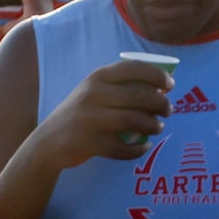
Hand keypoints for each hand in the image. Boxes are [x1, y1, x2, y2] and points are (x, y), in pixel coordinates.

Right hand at [33, 57, 172, 170]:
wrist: (48, 142)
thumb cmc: (79, 114)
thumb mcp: (93, 92)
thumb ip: (118, 87)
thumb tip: (158, 89)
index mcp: (98, 77)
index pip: (135, 69)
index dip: (157, 76)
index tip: (170, 86)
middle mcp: (95, 95)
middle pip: (140, 96)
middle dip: (161, 104)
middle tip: (168, 110)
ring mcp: (92, 119)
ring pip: (134, 121)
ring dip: (153, 125)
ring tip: (158, 128)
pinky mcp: (91, 143)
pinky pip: (123, 148)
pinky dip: (138, 149)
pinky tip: (144, 147)